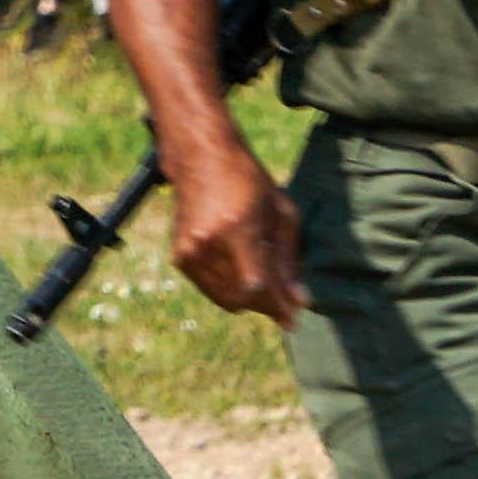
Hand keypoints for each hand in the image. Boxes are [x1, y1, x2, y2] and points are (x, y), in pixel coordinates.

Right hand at [166, 140, 304, 325]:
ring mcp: (189, 251)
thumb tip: (298, 300)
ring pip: (225, 298)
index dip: (278, 307)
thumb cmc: (247, 179)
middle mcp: (207, 243)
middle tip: (285, 302)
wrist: (200, 158)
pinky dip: (229, 289)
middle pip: (241, 297)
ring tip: (265, 285)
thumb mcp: (280, 212)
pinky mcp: (180, 256)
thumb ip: (287, 258)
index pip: (258, 284)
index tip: (294, 320)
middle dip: (266, 305)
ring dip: (249, 299)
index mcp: (235, 228)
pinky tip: (242, 273)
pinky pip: (210, 289)